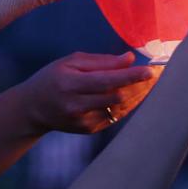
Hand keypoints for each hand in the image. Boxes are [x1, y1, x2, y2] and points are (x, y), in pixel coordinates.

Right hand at [19, 52, 158, 134]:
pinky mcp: (87, 129)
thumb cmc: (53, 78)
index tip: (150, 71)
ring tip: (148, 84)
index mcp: (70, 83)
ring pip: (119, 108)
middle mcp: (75, 104)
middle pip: (116, 96)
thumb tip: (129, 59)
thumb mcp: (71, 62)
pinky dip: (127, 105)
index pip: (106, 80)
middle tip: (155, 75)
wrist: (31, 109)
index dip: (130, 76)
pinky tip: (133, 95)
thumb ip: (102, 61)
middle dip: (138, 85)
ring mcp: (81, 120)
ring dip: (137, 96)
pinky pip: (114, 116)